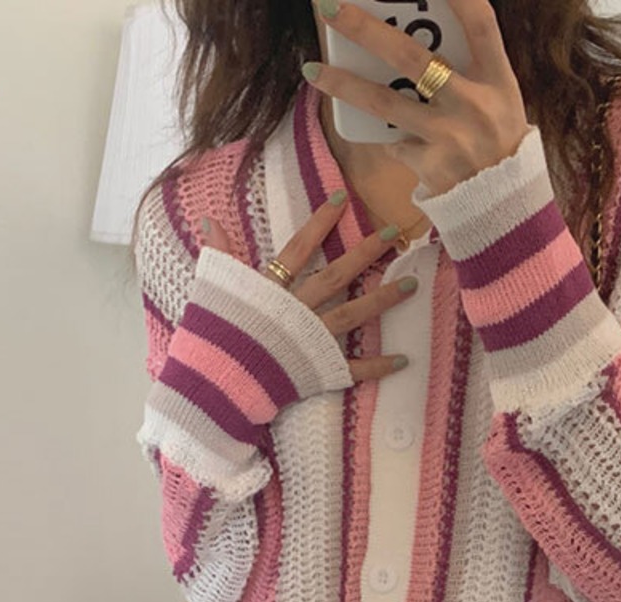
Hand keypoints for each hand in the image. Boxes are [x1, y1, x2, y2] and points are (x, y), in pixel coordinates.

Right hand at [200, 199, 416, 385]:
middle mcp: (298, 310)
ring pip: (353, 315)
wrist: (217, 384)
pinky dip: (378, 366)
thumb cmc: (211, 338)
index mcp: (272, 289)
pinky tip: (403, 360)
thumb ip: (219, 256)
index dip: (320, 222)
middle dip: (366, 253)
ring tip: (412, 284)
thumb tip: (209, 221)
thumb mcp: (212, 291)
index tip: (343, 199)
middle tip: (394, 233)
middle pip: (336, 276)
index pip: (299, 247)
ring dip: (383, 300)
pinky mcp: (319, 370)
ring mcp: (312, 340)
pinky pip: (353, 368)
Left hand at [304, 0, 529, 198]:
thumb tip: (410, 35)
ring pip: (384, 103)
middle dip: (364, 28)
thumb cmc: (497, 146)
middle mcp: (475, 104)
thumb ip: (467, 72)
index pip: (480, 23)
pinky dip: (390, 139)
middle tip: (329, 6)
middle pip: (411, 57)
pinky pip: (395, 144)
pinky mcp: (431, 167)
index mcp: (498, 80)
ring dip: (343, 84)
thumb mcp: (499, 103)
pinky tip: (391, 142)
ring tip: (311, 70)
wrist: (505, 210)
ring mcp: (450, 137)